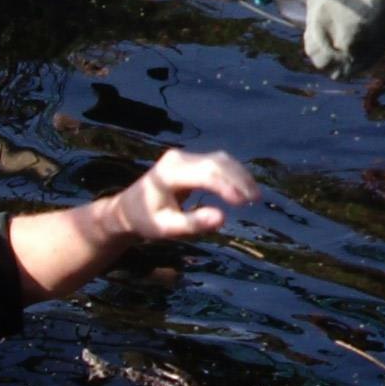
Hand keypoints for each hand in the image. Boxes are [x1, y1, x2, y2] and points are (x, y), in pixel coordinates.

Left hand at [111, 148, 258, 243]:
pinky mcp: (190, 160)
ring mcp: (184, 156)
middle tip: (256, 199)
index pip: (205, 174)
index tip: (244, 203)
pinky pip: (216, 162)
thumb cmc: (146, 220)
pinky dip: (233, 173)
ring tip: (254, 195)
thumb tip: (222, 218)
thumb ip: (193, 223)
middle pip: (216, 162)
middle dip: (239, 179)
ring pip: (219, 159)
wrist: (129, 208)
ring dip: (239, 175)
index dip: (227, 186)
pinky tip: (243, 187)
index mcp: (169, 173)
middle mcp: (178, 158)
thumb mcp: (166, 228)